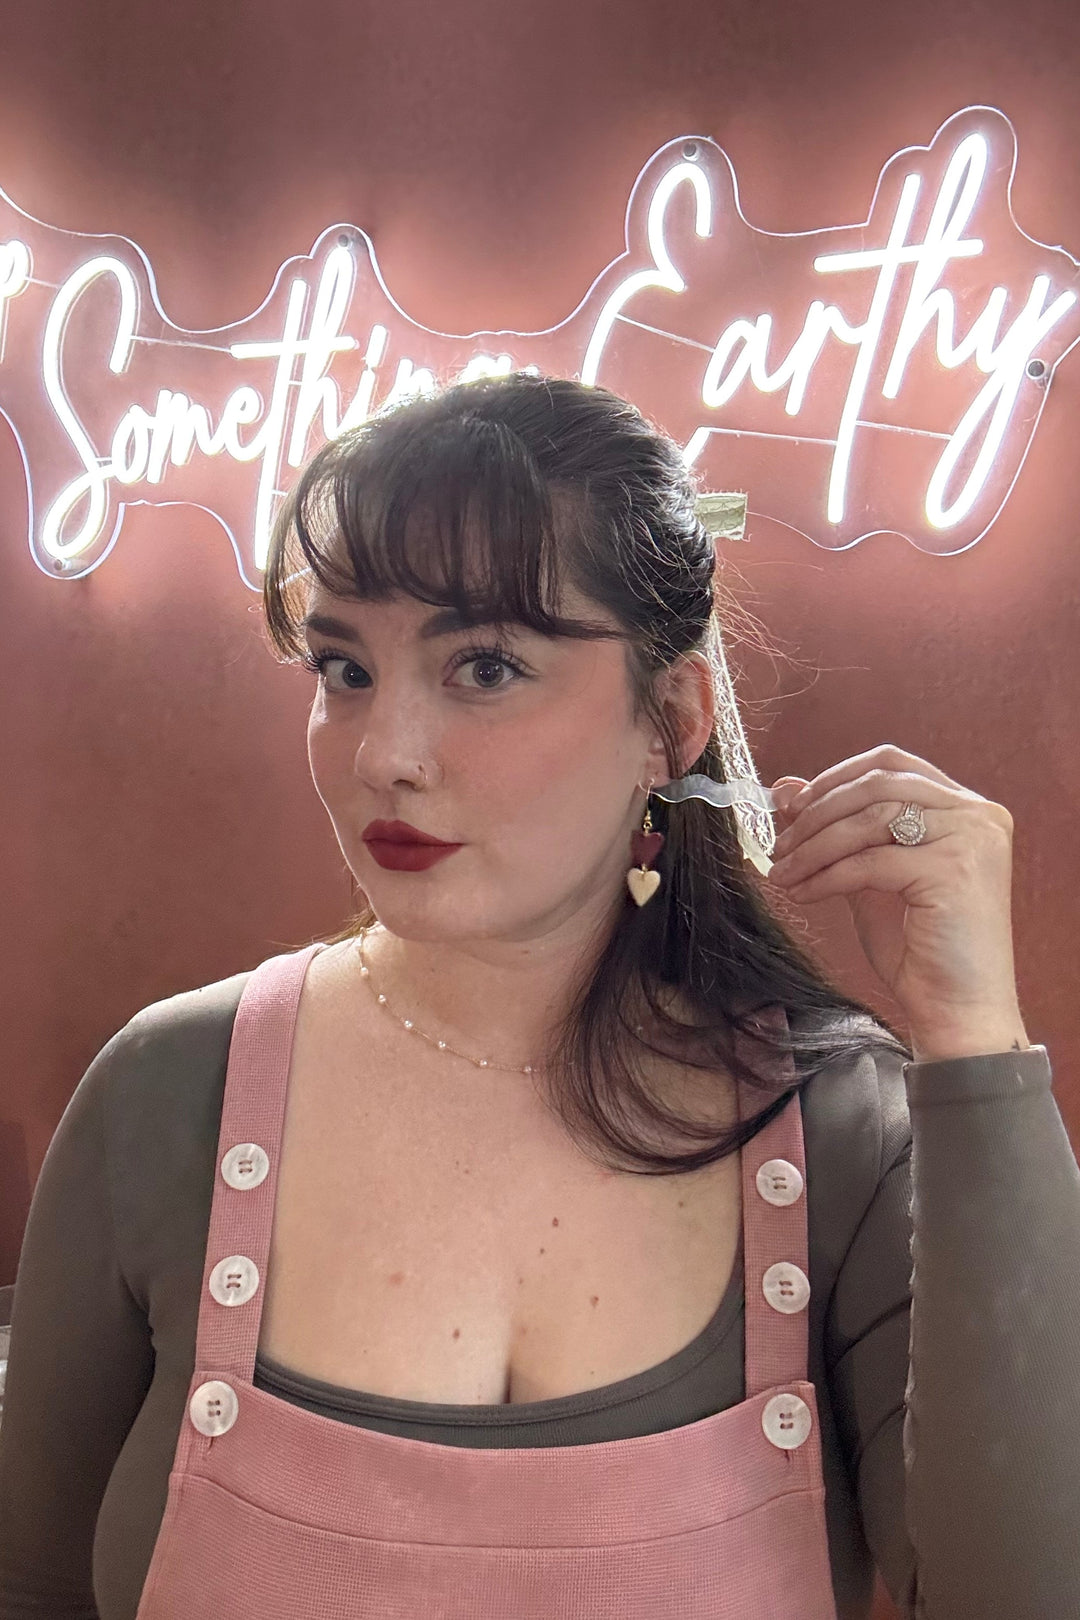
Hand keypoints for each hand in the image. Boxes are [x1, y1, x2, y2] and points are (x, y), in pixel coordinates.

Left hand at [767, 744, 1029, 1058]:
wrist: (959, 1011)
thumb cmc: (922, 949)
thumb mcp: (873, 876)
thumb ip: (840, 830)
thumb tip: (788, 787)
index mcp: (966, 808)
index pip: (891, 764)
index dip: (835, 778)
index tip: (792, 805)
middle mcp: (977, 815)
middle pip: (877, 785)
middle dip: (817, 813)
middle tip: (778, 844)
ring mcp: (971, 840)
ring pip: (869, 820)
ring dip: (814, 846)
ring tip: (783, 872)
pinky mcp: (954, 871)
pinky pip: (870, 863)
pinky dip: (827, 877)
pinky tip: (804, 893)